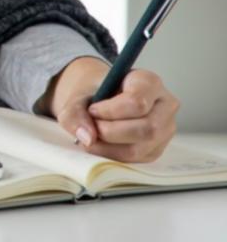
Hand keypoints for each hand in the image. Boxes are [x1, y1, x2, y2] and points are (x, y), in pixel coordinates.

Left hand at [40, 56, 179, 162]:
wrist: (101, 98)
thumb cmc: (96, 91)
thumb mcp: (80, 93)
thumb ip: (76, 111)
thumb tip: (87, 138)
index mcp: (150, 82)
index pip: (137, 103)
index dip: (110, 111)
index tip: (92, 110)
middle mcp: (165, 106)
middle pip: (145, 129)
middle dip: (110, 132)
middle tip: (91, 126)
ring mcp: (165, 130)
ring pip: (139, 148)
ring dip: (108, 146)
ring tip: (92, 134)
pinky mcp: (156, 149)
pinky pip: (134, 160)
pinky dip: (111, 154)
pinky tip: (100, 143)